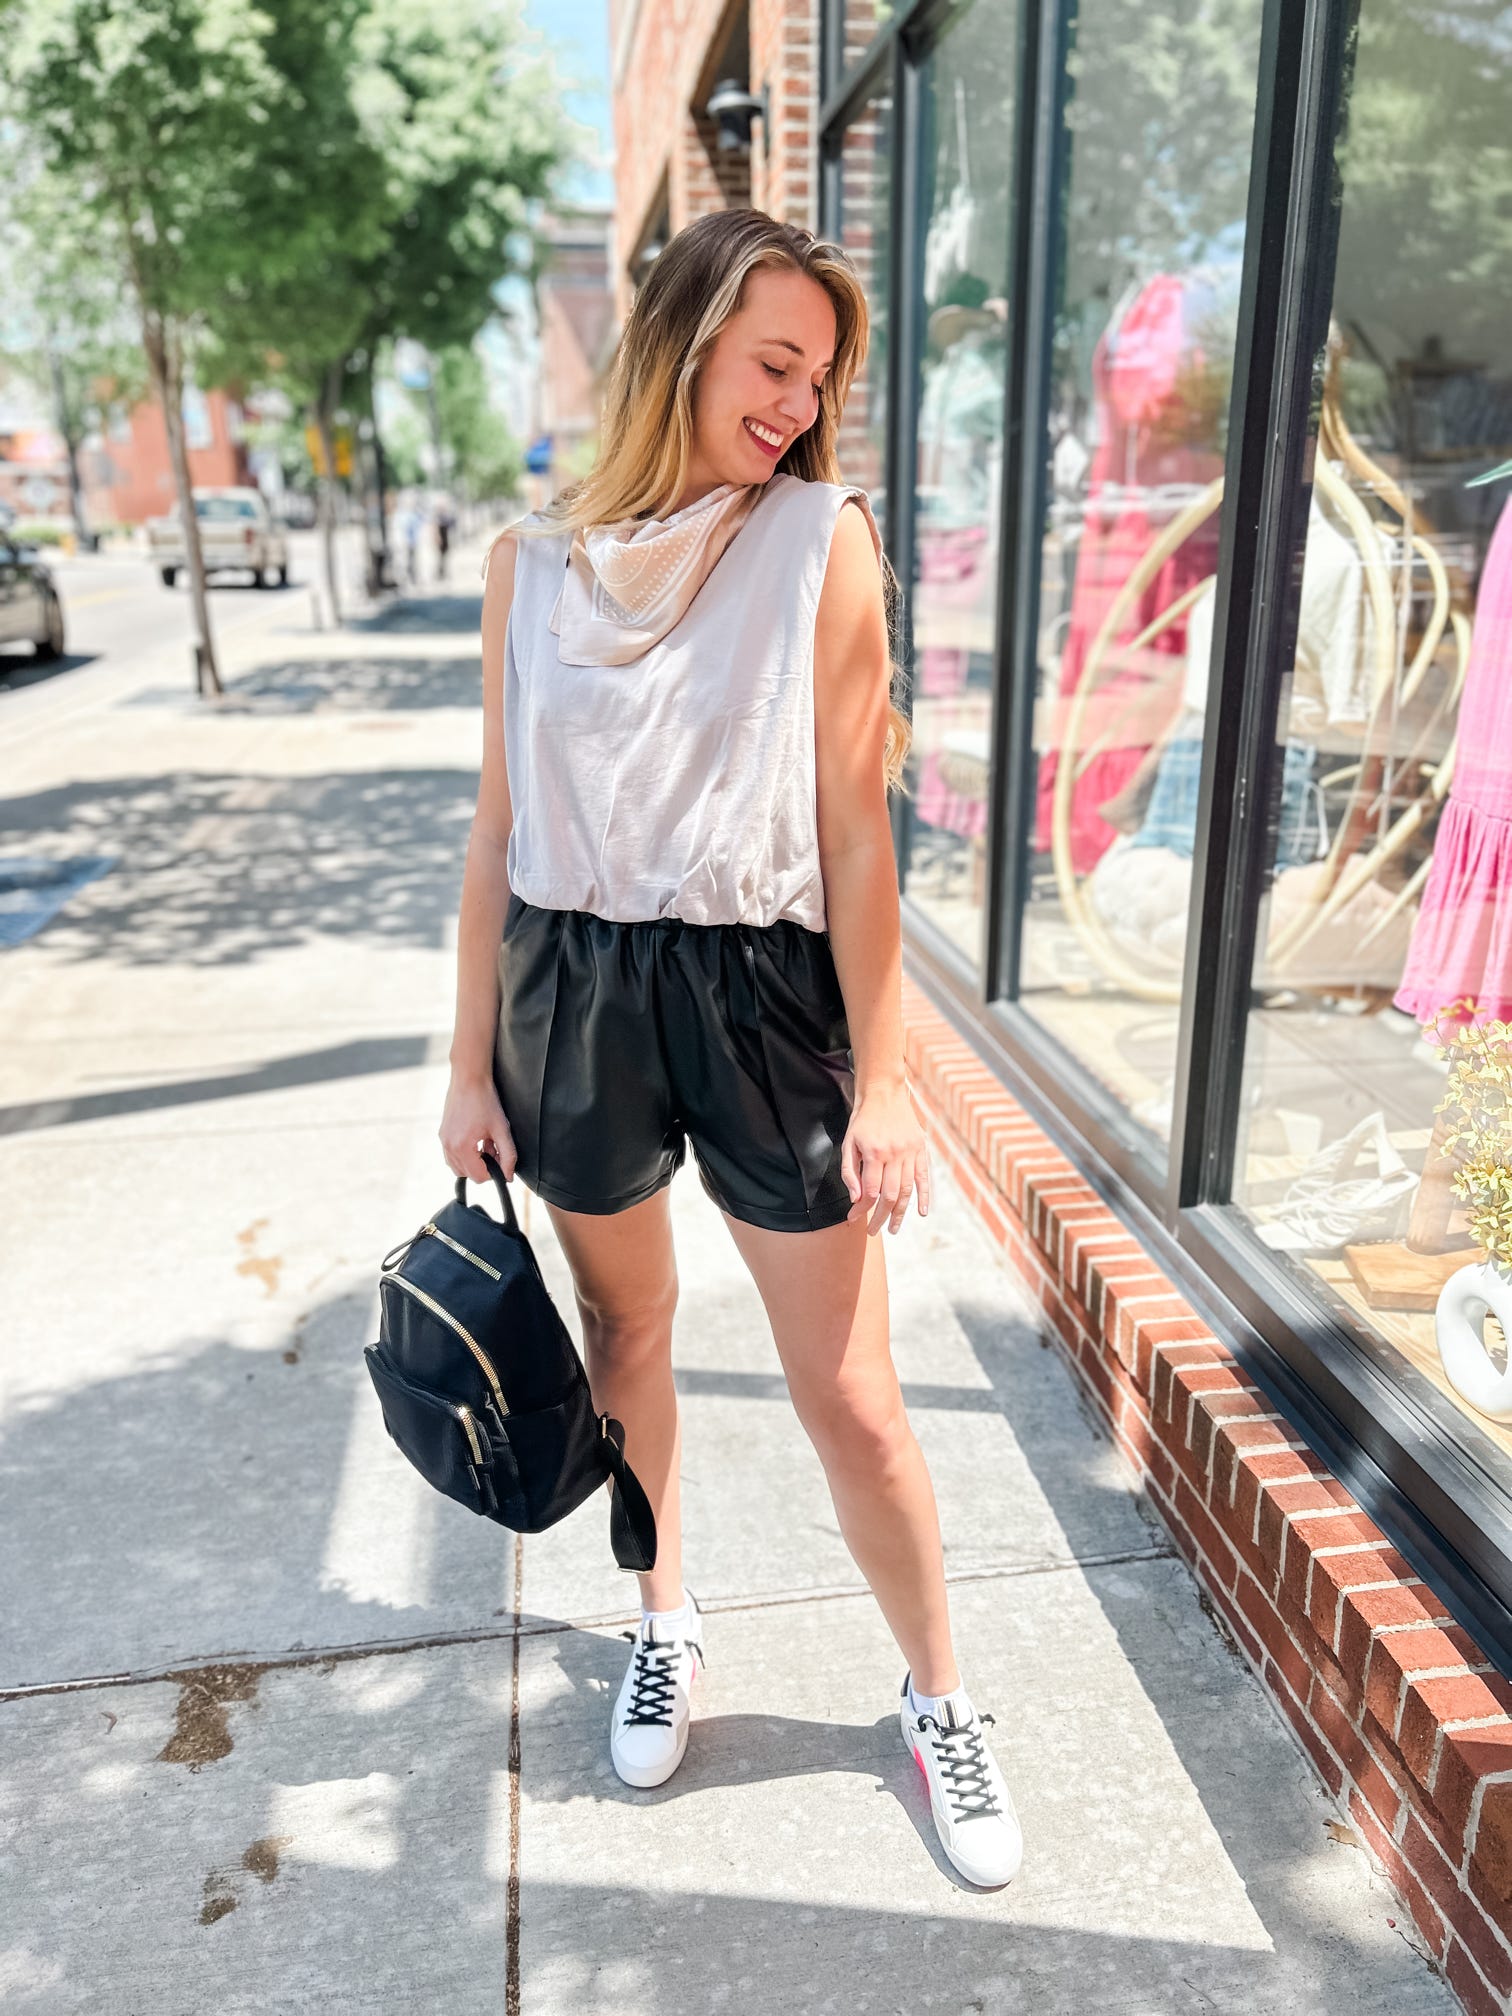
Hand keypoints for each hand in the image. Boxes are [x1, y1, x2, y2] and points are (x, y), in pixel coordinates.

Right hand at [439, 1067, 516, 1184]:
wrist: (469, 1079)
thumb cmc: (486, 1101)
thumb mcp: (502, 1129)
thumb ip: (508, 1155)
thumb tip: (508, 1176)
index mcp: (462, 1147)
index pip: (478, 1177)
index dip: (494, 1172)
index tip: (501, 1157)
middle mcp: (448, 1147)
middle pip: (467, 1174)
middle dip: (483, 1166)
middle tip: (494, 1148)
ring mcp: (443, 1141)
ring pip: (458, 1166)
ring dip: (473, 1161)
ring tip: (485, 1143)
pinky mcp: (442, 1134)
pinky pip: (452, 1155)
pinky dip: (464, 1154)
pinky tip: (476, 1138)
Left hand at [840, 1078, 930, 1234]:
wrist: (884, 1092)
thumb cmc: (862, 1119)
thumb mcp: (848, 1142)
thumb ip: (850, 1172)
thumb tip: (856, 1199)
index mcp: (874, 1153)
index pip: (870, 1191)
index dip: (861, 1209)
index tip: (853, 1219)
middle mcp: (895, 1154)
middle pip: (889, 1195)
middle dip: (880, 1217)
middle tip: (873, 1232)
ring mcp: (910, 1152)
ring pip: (907, 1190)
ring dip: (900, 1213)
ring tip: (893, 1228)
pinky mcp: (921, 1149)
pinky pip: (923, 1177)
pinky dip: (924, 1196)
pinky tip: (921, 1212)